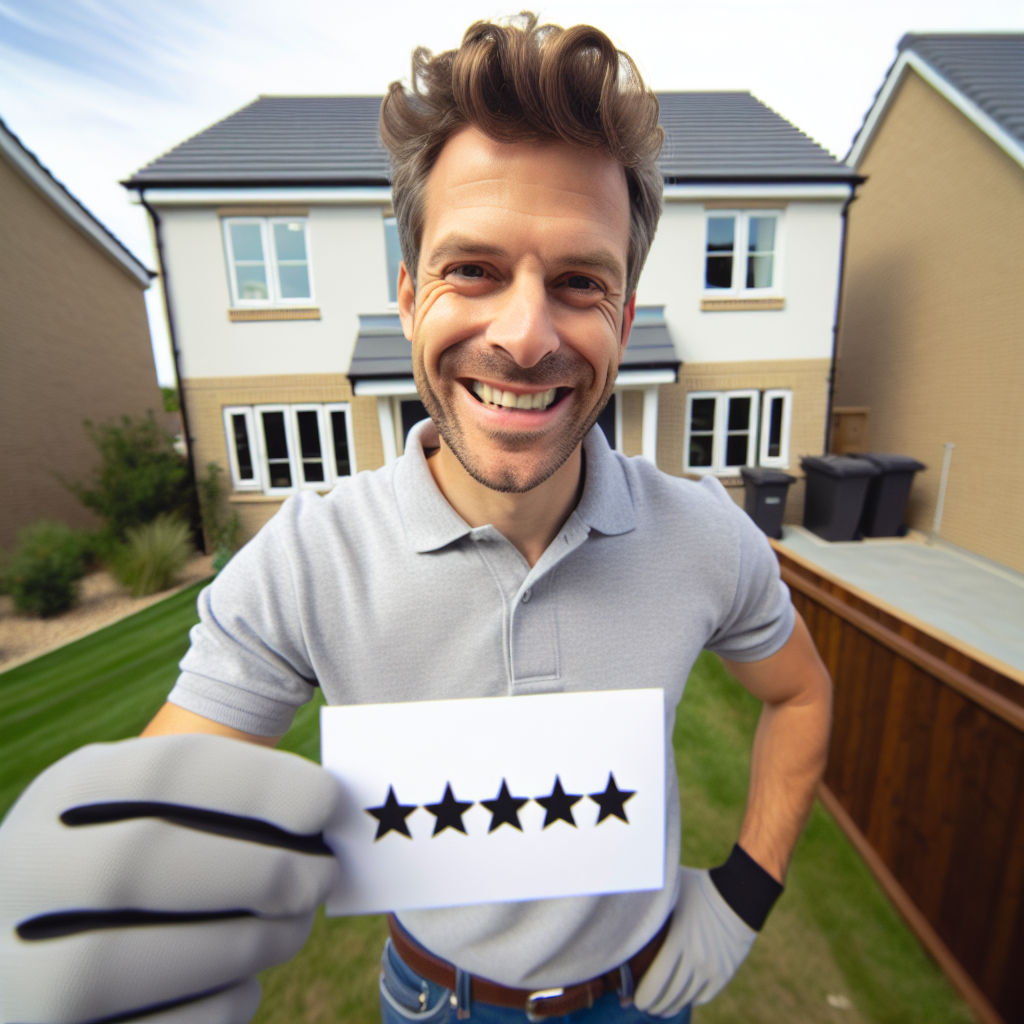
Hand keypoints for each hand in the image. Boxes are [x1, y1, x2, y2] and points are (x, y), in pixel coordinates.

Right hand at [0, 734, 341, 1023]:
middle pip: (137, 863)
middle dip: (254, 870)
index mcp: (61, 794)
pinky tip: (242, 986)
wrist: (39, 952)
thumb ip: (218, 805)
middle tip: (321, 877)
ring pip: (115, 961)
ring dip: (238, 945)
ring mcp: (9, 969)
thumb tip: (327, 811)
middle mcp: (16, 871)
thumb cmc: (128, 869)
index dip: (257, 785)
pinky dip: (210, 1009)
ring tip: (293, 929)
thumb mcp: (146, 812)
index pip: (164, 769)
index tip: (326, 804)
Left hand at [633, 866, 756, 1015]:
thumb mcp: (672, 886)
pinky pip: (703, 996)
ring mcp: (713, 968)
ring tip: (657, 1008)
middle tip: (640, 1005)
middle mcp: (697, 958)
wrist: (741, 894)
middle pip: (670, 995)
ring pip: (686, 999)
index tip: (631, 999)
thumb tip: (621, 888)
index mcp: (679, 939)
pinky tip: (678, 1000)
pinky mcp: (725, 973)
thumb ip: (650, 894)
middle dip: (653, 1005)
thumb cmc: (699, 887)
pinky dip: (688, 1000)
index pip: (656, 980)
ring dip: (670, 1007)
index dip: (642, 995)